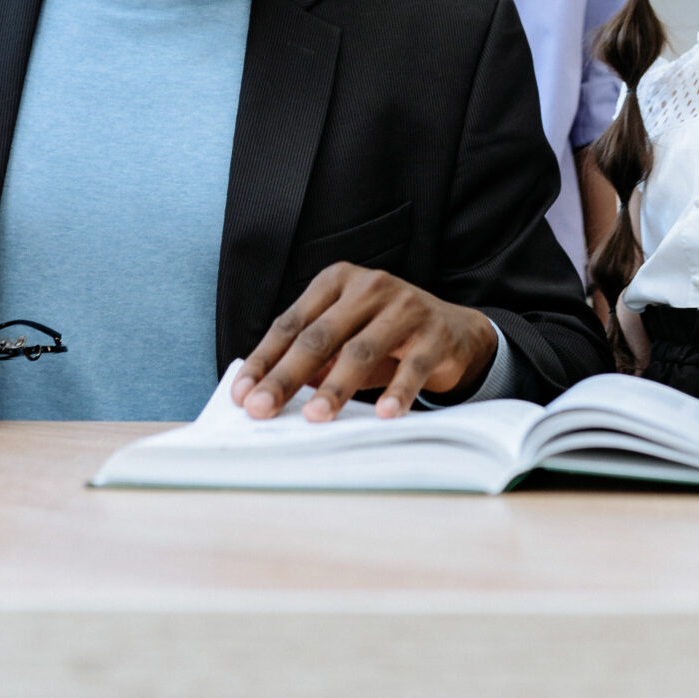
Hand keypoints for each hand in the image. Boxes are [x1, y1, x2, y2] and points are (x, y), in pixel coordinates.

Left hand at [232, 263, 496, 420]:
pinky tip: (383, 414)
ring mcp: (405, 307)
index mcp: (337, 281)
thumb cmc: (387, 334)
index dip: (265, 360)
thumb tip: (266, 391)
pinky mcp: (435, 333)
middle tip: (262, 409)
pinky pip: (412, 366)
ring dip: (335, 387)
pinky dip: (397, 391)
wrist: (456, 331)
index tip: (242, 394)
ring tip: (314, 417)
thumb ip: (312, 357)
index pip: (292, 323)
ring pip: (361, 350)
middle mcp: (369, 286)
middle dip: (286, 376)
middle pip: (319, 336)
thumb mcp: (346, 337)